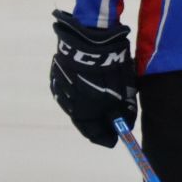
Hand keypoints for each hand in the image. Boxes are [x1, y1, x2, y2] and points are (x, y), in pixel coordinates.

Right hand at [49, 9, 135, 146]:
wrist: (91, 41)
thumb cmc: (112, 69)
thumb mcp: (124, 93)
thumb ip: (124, 112)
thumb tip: (124, 125)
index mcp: (83, 112)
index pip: (93, 133)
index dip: (105, 137)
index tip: (115, 140)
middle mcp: (67, 103)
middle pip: (84, 120)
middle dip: (98, 122)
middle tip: (111, 123)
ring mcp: (60, 88)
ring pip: (76, 105)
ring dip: (89, 107)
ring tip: (105, 106)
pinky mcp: (57, 74)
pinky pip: (71, 91)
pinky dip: (82, 95)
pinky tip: (93, 90)